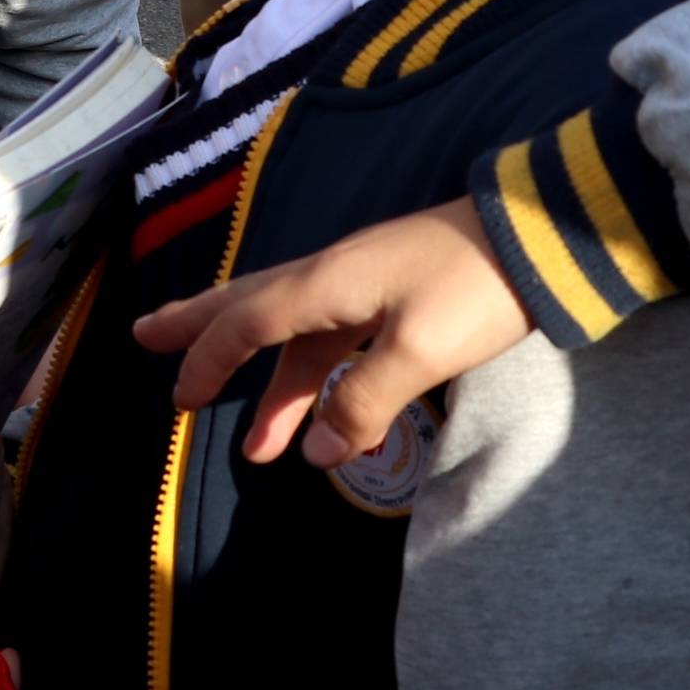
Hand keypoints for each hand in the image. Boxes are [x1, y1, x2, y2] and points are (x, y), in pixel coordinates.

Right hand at [127, 196, 531, 469]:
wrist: (540, 237)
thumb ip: (365, 401)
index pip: (246, 323)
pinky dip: (314, 376)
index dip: (208, 358)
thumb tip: (319, 452)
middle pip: (248, 305)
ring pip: (292, 331)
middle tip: (148, 342)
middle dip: (200, 330)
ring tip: (256, 445)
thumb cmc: (477, 290)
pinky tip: (326, 414)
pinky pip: (332, 337)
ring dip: (269, 383)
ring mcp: (362, 282)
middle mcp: (331, 276)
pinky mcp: (394, 293)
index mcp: (325, 284)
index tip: (177, 396)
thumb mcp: (421, 352)